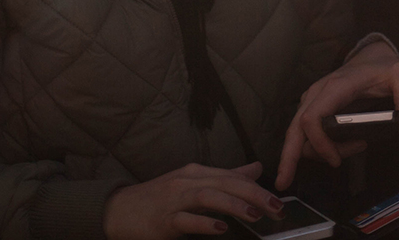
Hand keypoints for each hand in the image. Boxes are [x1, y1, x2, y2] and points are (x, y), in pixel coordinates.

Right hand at [103, 161, 283, 239]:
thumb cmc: (159, 198)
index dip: (258, 187)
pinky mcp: (163, 219)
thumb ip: (226, 177)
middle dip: (254, 194)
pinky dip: (204, 222)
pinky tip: (221, 228)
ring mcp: (174, 199)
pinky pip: (186, 219)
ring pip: (208, 196)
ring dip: (234, 205)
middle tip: (277, 208)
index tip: (279, 200)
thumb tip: (256, 169)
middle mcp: (188, 180)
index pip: (232, 176)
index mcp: (197, 172)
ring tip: (256, 214)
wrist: (119, 210)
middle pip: (225, 183)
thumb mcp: (193, 183)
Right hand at [276, 41, 398, 190]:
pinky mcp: (313, 105)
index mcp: (337, 86)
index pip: (313, 117)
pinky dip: (316, 146)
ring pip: (299, 132)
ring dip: (319, 151)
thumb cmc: (385, 68)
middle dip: (288, 156)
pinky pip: (305, 130)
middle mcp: (318, 92)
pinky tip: (339, 149)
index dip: (318, 143)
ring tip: (354, 149)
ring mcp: (313, 98)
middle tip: (284, 183)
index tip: (336, 161)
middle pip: (294, 127)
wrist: (372, 56)